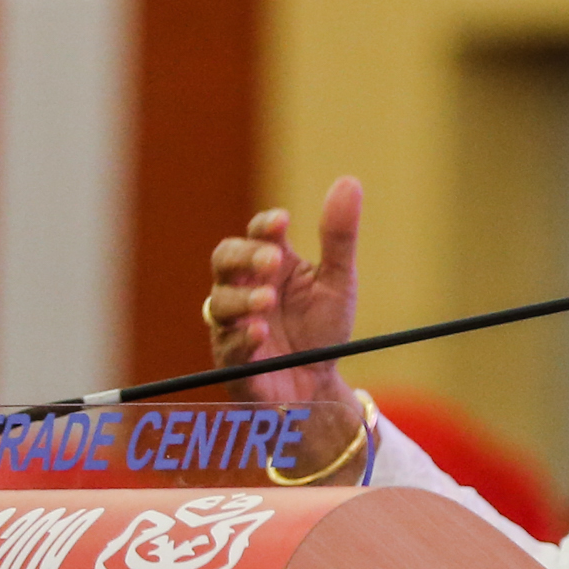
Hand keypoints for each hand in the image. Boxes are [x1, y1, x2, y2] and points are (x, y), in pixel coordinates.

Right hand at [206, 177, 365, 475]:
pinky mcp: (233, 361)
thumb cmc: (322, 331)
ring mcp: (234, 324)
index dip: (265, 226)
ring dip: (242, 298)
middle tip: (272, 259)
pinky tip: (259, 332)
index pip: (257, 234)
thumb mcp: (338, 283)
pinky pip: (227, 345)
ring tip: (267, 300)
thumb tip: (349, 181)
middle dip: (244, 256)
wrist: (320, 386)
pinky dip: (241, 337)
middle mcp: (244, 288)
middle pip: (225, 259)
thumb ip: (339, 237)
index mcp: (269, 264)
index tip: (283, 222)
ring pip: (219, 302)